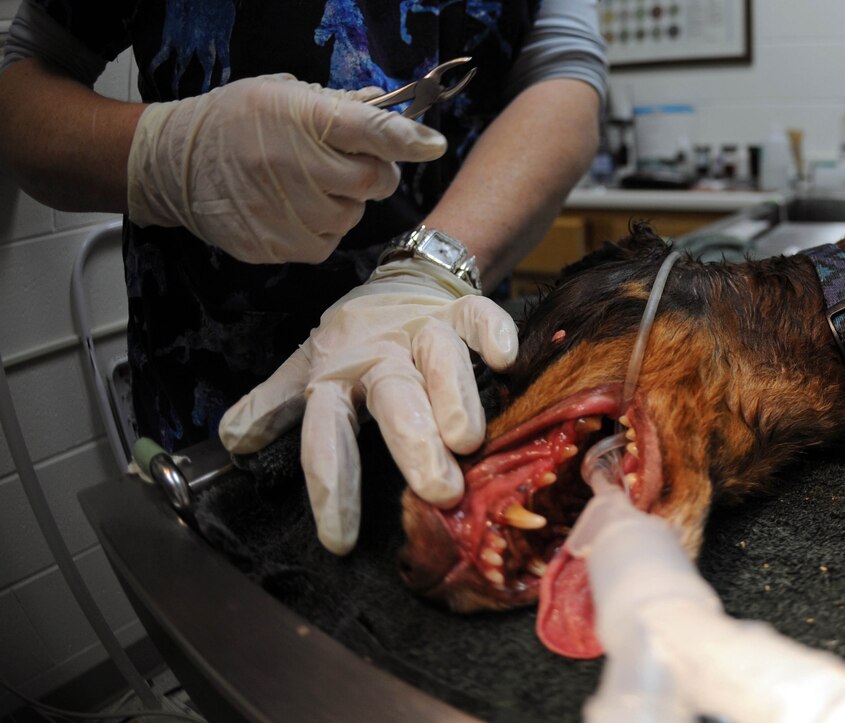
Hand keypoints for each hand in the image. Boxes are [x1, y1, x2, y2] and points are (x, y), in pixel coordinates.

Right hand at [127, 74, 446, 263]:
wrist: (176, 164)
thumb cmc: (237, 122)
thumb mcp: (285, 95)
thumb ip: (341, 107)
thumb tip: (389, 111)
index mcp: (305, 120)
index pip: (372, 130)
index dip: (407, 139)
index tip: (432, 144)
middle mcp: (300, 168)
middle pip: (375, 182)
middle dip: (371, 173)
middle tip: (342, 162)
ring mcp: (289, 213)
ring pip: (352, 217)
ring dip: (341, 203)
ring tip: (302, 185)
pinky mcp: (279, 247)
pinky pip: (326, 242)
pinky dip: (319, 228)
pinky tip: (289, 208)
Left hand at [218, 258, 518, 553]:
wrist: (402, 279)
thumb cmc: (358, 339)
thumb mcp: (311, 367)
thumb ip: (276, 404)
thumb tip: (231, 441)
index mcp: (336, 376)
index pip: (327, 434)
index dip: (332, 486)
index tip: (342, 542)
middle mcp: (379, 355)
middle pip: (393, 398)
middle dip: (413, 441)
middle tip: (436, 491)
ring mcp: (423, 330)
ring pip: (439, 358)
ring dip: (453, 395)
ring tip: (468, 440)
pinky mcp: (460, 310)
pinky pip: (479, 316)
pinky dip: (493, 332)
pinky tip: (505, 359)